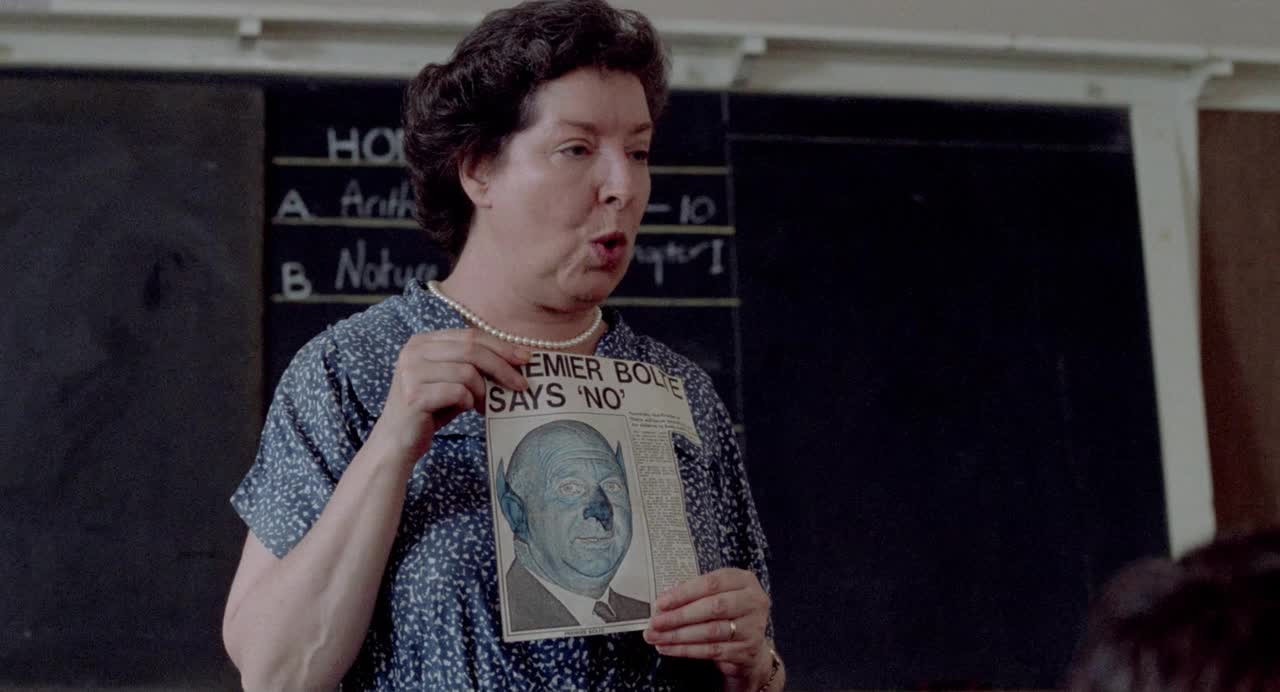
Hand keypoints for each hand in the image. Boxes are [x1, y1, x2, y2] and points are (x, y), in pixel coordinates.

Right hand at [370, 329, 528, 462]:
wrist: (398, 441)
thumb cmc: (430, 410)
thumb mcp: (452, 381)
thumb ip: (474, 366)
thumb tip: (517, 360)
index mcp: (423, 341)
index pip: (470, 335)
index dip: (501, 345)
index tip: (526, 358)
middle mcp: (414, 350)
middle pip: (471, 349)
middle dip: (502, 366)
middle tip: (521, 385)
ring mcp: (411, 371)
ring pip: (467, 371)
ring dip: (483, 391)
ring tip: (484, 405)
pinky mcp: (414, 394)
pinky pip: (458, 392)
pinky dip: (469, 402)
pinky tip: (466, 410)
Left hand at [643, 568, 772, 686]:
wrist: (750, 646)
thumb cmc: (728, 615)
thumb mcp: (717, 596)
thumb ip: (694, 594)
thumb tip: (664, 601)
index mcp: (744, 580)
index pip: (711, 583)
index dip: (683, 593)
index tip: (661, 603)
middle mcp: (753, 601)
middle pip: (713, 607)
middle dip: (679, 615)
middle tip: (656, 622)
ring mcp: (753, 627)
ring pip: (711, 631)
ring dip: (679, 635)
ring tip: (657, 637)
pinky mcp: (746, 651)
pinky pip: (712, 650)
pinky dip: (686, 650)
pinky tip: (669, 648)